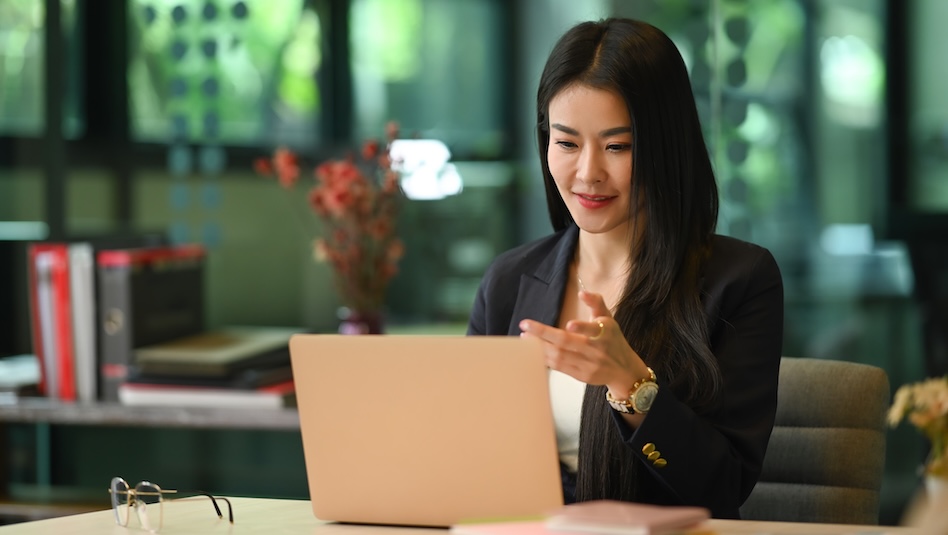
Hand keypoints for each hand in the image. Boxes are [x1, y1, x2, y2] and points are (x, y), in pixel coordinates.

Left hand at [519, 290, 648, 393]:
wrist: (624, 371)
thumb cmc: (613, 339)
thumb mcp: (609, 318)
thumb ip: (596, 302)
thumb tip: (582, 293)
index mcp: (605, 332)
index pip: (593, 329)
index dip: (582, 327)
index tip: (569, 325)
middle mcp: (597, 349)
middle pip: (568, 342)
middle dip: (544, 334)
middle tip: (525, 325)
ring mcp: (589, 364)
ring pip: (560, 356)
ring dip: (540, 347)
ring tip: (525, 337)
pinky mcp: (582, 376)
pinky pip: (560, 367)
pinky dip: (545, 359)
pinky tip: (533, 351)